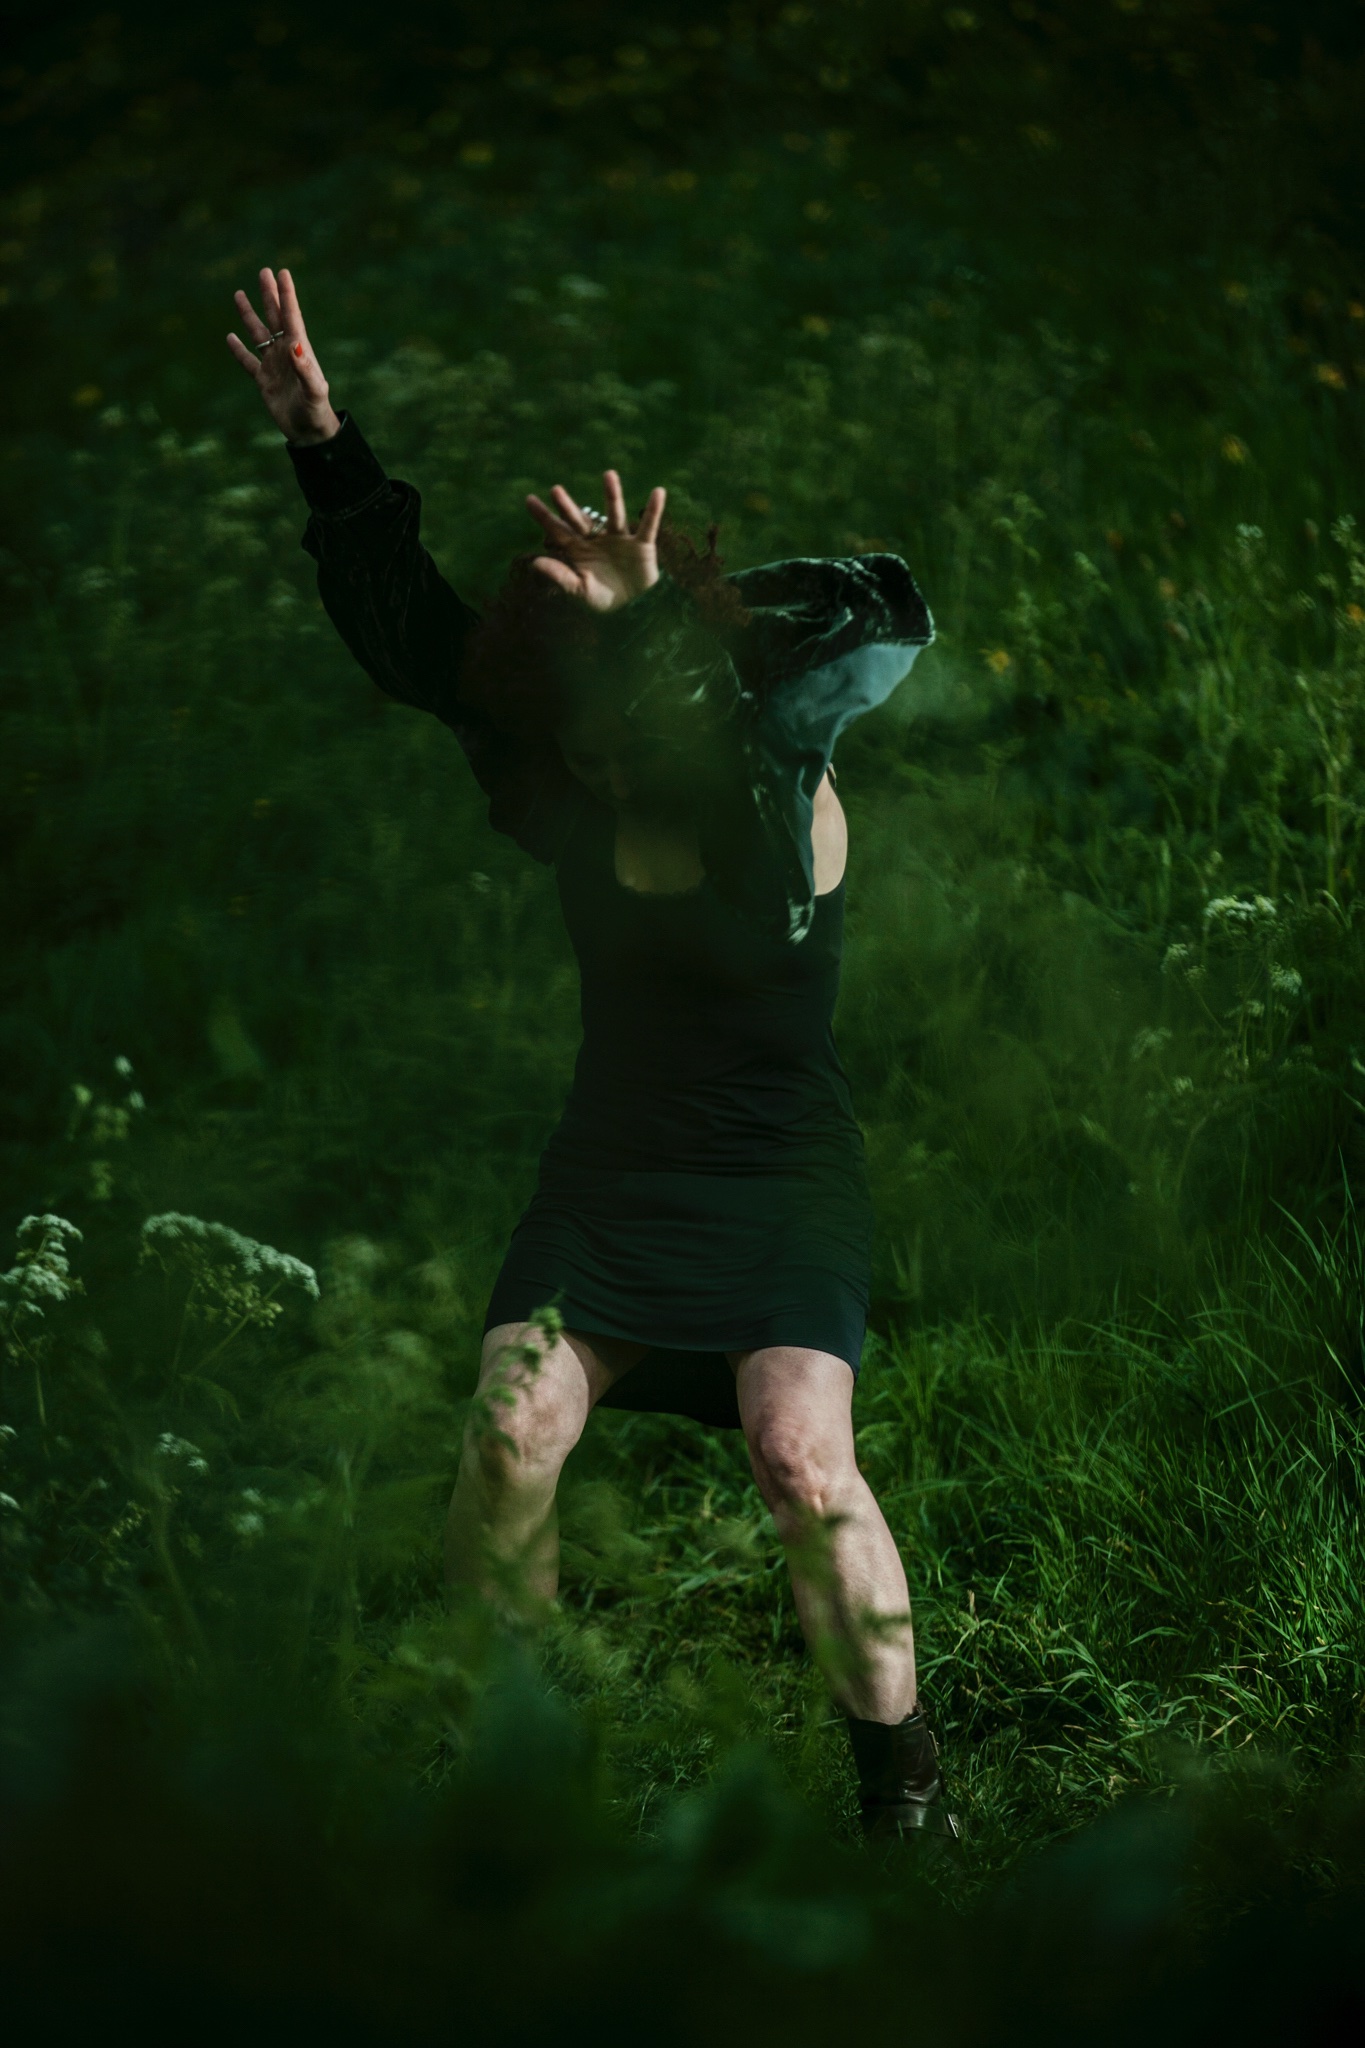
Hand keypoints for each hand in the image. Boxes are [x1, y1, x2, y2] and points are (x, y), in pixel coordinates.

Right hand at [226, 267, 341, 446]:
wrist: (309, 433)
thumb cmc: (316, 411)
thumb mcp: (314, 390)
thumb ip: (304, 367)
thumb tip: (294, 343)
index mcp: (299, 350)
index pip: (291, 316)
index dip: (287, 294)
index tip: (282, 272)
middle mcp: (286, 352)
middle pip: (275, 317)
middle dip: (270, 295)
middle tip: (264, 272)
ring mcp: (273, 365)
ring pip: (258, 334)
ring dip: (249, 315)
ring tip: (238, 294)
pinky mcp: (263, 380)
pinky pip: (248, 361)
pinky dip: (238, 350)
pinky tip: (230, 337)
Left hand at [524, 470, 664, 611]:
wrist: (634, 610)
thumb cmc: (603, 600)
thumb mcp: (579, 591)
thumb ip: (559, 576)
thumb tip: (534, 563)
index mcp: (579, 551)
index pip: (558, 531)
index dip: (544, 516)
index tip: (529, 499)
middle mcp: (597, 540)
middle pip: (580, 520)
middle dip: (567, 506)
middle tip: (554, 490)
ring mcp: (619, 540)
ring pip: (615, 514)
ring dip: (612, 495)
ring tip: (609, 474)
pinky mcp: (641, 545)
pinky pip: (648, 525)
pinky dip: (653, 510)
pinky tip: (658, 492)